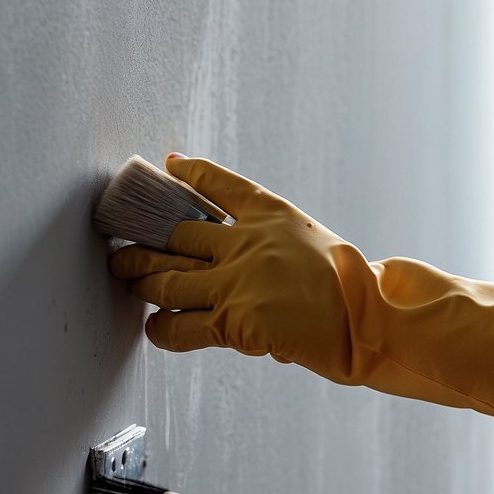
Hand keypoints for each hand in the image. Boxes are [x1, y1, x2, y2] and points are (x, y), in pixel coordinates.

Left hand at [109, 155, 493, 440]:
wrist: (372, 321)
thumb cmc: (353, 290)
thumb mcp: (315, 247)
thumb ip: (273, 249)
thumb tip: (236, 263)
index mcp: (274, 215)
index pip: (223, 185)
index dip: (192, 172)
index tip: (170, 164)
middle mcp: (250, 241)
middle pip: (177, 233)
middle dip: (143, 239)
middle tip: (121, 243)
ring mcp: (238, 280)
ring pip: (167, 278)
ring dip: (140, 280)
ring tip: (126, 279)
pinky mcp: (234, 320)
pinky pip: (181, 326)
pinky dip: (162, 329)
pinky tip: (155, 329)